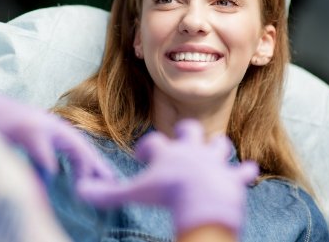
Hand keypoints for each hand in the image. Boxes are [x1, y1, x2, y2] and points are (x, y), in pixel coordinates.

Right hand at [0, 76, 113, 180]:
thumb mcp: (16, 143)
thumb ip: (35, 158)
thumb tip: (49, 177)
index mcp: (45, 127)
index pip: (76, 145)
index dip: (92, 162)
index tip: (107, 178)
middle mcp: (44, 122)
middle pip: (79, 143)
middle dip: (96, 163)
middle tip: (111, 182)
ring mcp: (33, 122)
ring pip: (67, 142)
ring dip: (81, 161)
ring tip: (89, 182)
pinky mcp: (19, 125)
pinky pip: (39, 144)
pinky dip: (47, 159)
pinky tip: (53, 173)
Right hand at [77, 119, 258, 235]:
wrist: (202, 199)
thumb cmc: (167, 193)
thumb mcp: (134, 193)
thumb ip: (107, 193)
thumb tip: (81, 190)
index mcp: (168, 151)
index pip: (153, 141)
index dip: (147, 149)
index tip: (143, 158)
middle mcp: (192, 150)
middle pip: (191, 130)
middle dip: (187, 134)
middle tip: (182, 145)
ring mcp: (215, 161)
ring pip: (220, 144)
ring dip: (217, 148)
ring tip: (213, 156)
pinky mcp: (232, 176)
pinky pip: (243, 171)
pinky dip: (244, 173)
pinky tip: (247, 171)